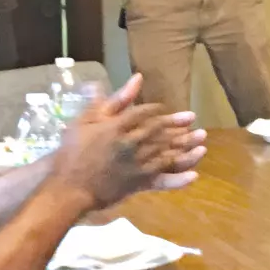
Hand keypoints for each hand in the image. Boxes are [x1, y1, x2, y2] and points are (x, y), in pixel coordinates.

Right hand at [48, 74, 205, 209]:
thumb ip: (107, 103)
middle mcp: (130, 143)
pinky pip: (163, 178)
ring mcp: (135, 164)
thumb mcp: (84, 121)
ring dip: (184, 146)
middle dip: (176, 124)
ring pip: (165, 152)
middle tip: (192, 118)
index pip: (142, 114)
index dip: (155, 110)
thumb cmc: (72, 150)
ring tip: (200, 139)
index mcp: (115, 126)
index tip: (163, 108)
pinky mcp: (137, 183)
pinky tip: (194, 173)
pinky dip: (179, 176)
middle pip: (159, 131)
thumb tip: (121, 85)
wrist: (68, 184)